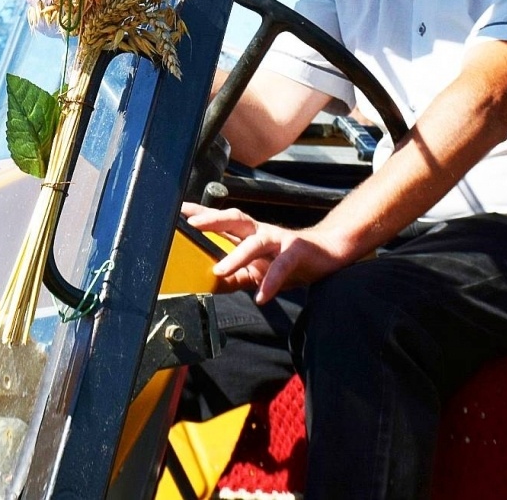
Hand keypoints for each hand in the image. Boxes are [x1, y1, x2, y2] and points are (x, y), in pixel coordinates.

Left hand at [181, 202, 356, 303]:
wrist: (327, 254)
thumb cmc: (288, 260)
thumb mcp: (258, 271)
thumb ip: (235, 276)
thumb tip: (210, 283)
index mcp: (249, 233)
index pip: (221, 220)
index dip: (200, 213)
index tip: (178, 211)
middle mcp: (261, 231)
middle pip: (235, 219)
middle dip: (213, 220)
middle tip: (193, 225)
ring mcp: (279, 239)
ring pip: (255, 242)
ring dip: (237, 256)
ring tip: (220, 270)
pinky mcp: (297, 251)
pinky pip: (282, 266)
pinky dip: (271, 281)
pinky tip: (261, 296)